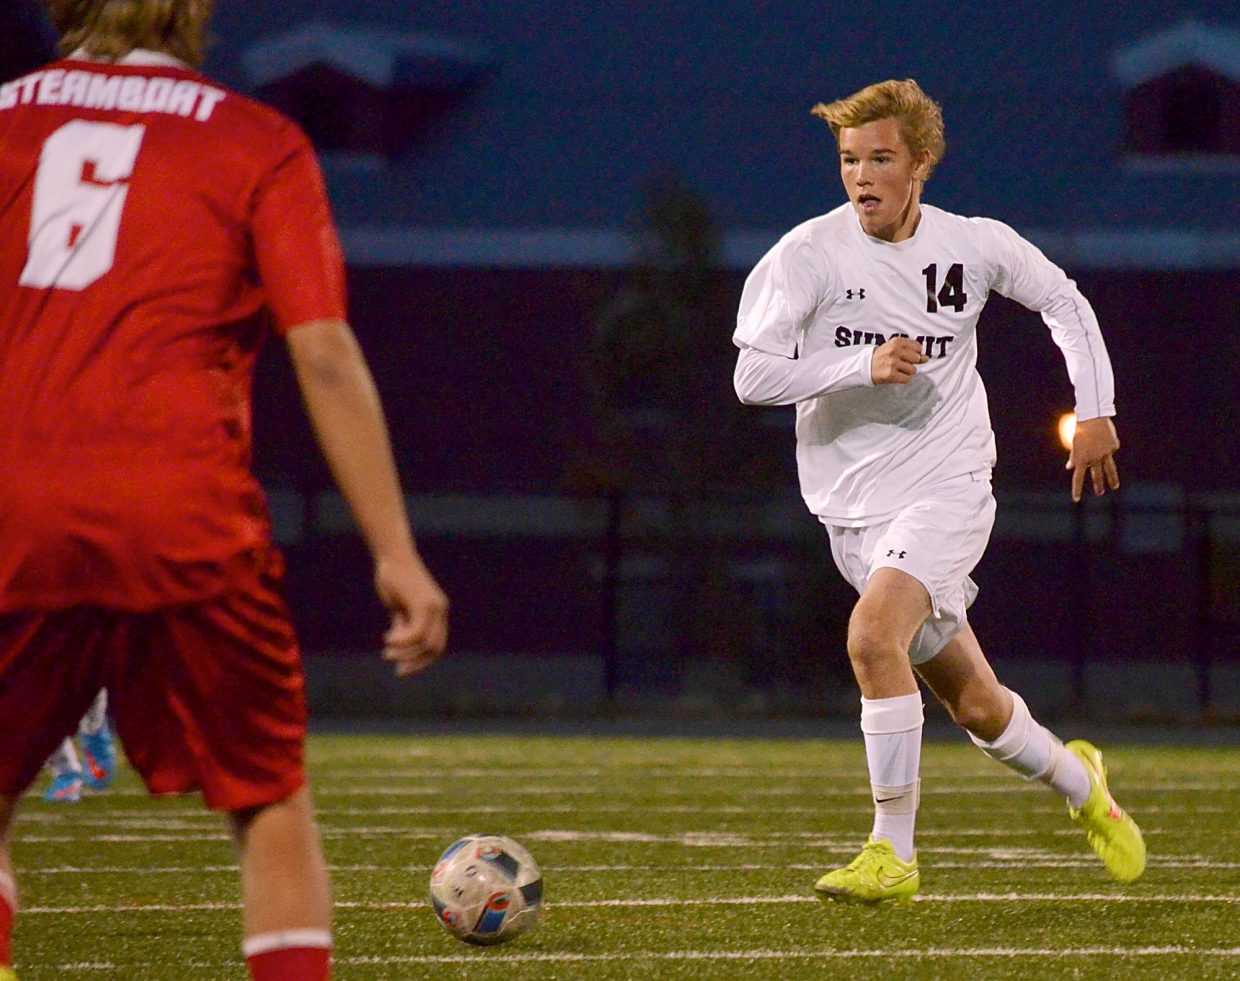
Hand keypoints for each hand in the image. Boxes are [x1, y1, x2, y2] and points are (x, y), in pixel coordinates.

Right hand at [375, 553, 448, 676]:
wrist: (392, 556)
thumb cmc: (394, 580)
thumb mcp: (399, 608)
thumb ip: (403, 625)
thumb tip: (400, 647)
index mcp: (437, 612)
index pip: (437, 646)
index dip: (421, 662)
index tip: (402, 669)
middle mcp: (440, 610)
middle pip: (435, 648)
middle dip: (415, 663)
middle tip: (397, 668)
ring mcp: (434, 607)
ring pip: (425, 643)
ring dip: (405, 653)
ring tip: (388, 653)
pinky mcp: (424, 603)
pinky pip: (416, 632)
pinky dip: (402, 640)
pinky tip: (388, 639)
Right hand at [870, 337, 928, 384]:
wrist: (866, 367)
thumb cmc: (883, 357)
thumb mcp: (895, 349)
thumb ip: (912, 352)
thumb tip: (926, 358)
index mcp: (896, 342)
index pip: (918, 347)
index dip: (916, 353)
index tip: (909, 356)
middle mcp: (894, 351)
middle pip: (916, 358)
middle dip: (912, 363)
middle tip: (903, 363)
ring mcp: (892, 363)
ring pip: (913, 370)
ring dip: (907, 372)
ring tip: (898, 370)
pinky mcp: (890, 374)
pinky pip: (907, 379)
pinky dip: (903, 379)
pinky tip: (896, 375)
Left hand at [1066, 416, 1119, 502]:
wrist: (1093, 417)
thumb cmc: (1080, 430)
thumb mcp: (1075, 444)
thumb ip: (1074, 457)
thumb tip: (1069, 467)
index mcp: (1081, 459)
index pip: (1078, 478)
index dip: (1076, 489)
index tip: (1076, 500)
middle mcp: (1094, 459)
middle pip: (1097, 476)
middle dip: (1098, 486)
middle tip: (1099, 493)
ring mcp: (1106, 453)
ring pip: (1110, 470)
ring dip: (1112, 480)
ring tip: (1114, 487)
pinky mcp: (1114, 447)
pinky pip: (1111, 449)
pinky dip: (1108, 446)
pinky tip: (1105, 437)